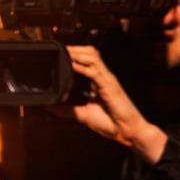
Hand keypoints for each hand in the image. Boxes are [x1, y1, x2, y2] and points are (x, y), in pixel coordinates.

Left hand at [56, 45, 167, 162]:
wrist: (129, 131)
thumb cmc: (111, 123)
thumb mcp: (84, 115)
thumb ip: (68, 110)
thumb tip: (50, 107)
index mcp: (99, 82)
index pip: (88, 60)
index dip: (75, 54)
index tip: (60, 52)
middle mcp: (104, 77)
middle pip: (91, 53)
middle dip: (75, 48)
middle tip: (60, 48)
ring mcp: (108, 80)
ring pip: (93, 58)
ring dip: (78, 53)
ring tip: (64, 52)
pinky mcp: (110, 87)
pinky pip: (95, 72)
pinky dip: (82, 67)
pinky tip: (71, 65)